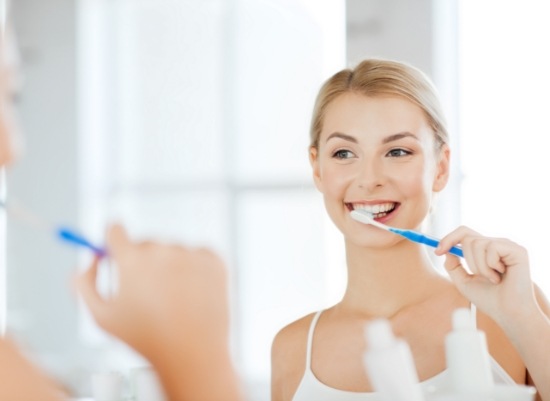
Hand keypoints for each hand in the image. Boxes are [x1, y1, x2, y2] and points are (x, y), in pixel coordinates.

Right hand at [76, 224, 229, 359]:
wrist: (193, 353)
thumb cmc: (144, 338)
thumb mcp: (101, 316)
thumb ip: (83, 283)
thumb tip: (91, 258)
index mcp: (131, 258)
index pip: (115, 229)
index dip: (113, 241)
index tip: (116, 250)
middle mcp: (162, 249)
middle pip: (145, 243)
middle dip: (142, 261)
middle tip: (148, 291)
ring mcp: (190, 252)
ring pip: (173, 252)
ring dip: (170, 267)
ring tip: (173, 302)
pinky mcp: (214, 259)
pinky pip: (197, 256)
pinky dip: (194, 270)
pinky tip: (192, 296)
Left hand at [435, 225, 536, 325]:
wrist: (507, 313)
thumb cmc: (488, 299)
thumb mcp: (463, 282)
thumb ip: (453, 266)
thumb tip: (446, 250)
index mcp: (484, 251)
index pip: (463, 233)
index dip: (448, 239)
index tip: (437, 251)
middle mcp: (495, 245)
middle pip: (467, 236)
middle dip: (467, 259)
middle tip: (478, 275)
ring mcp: (507, 246)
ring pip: (477, 243)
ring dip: (479, 266)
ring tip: (492, 278)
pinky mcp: (517, 250)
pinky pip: (492, 247)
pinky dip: (490, 265)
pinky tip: (500, 275)